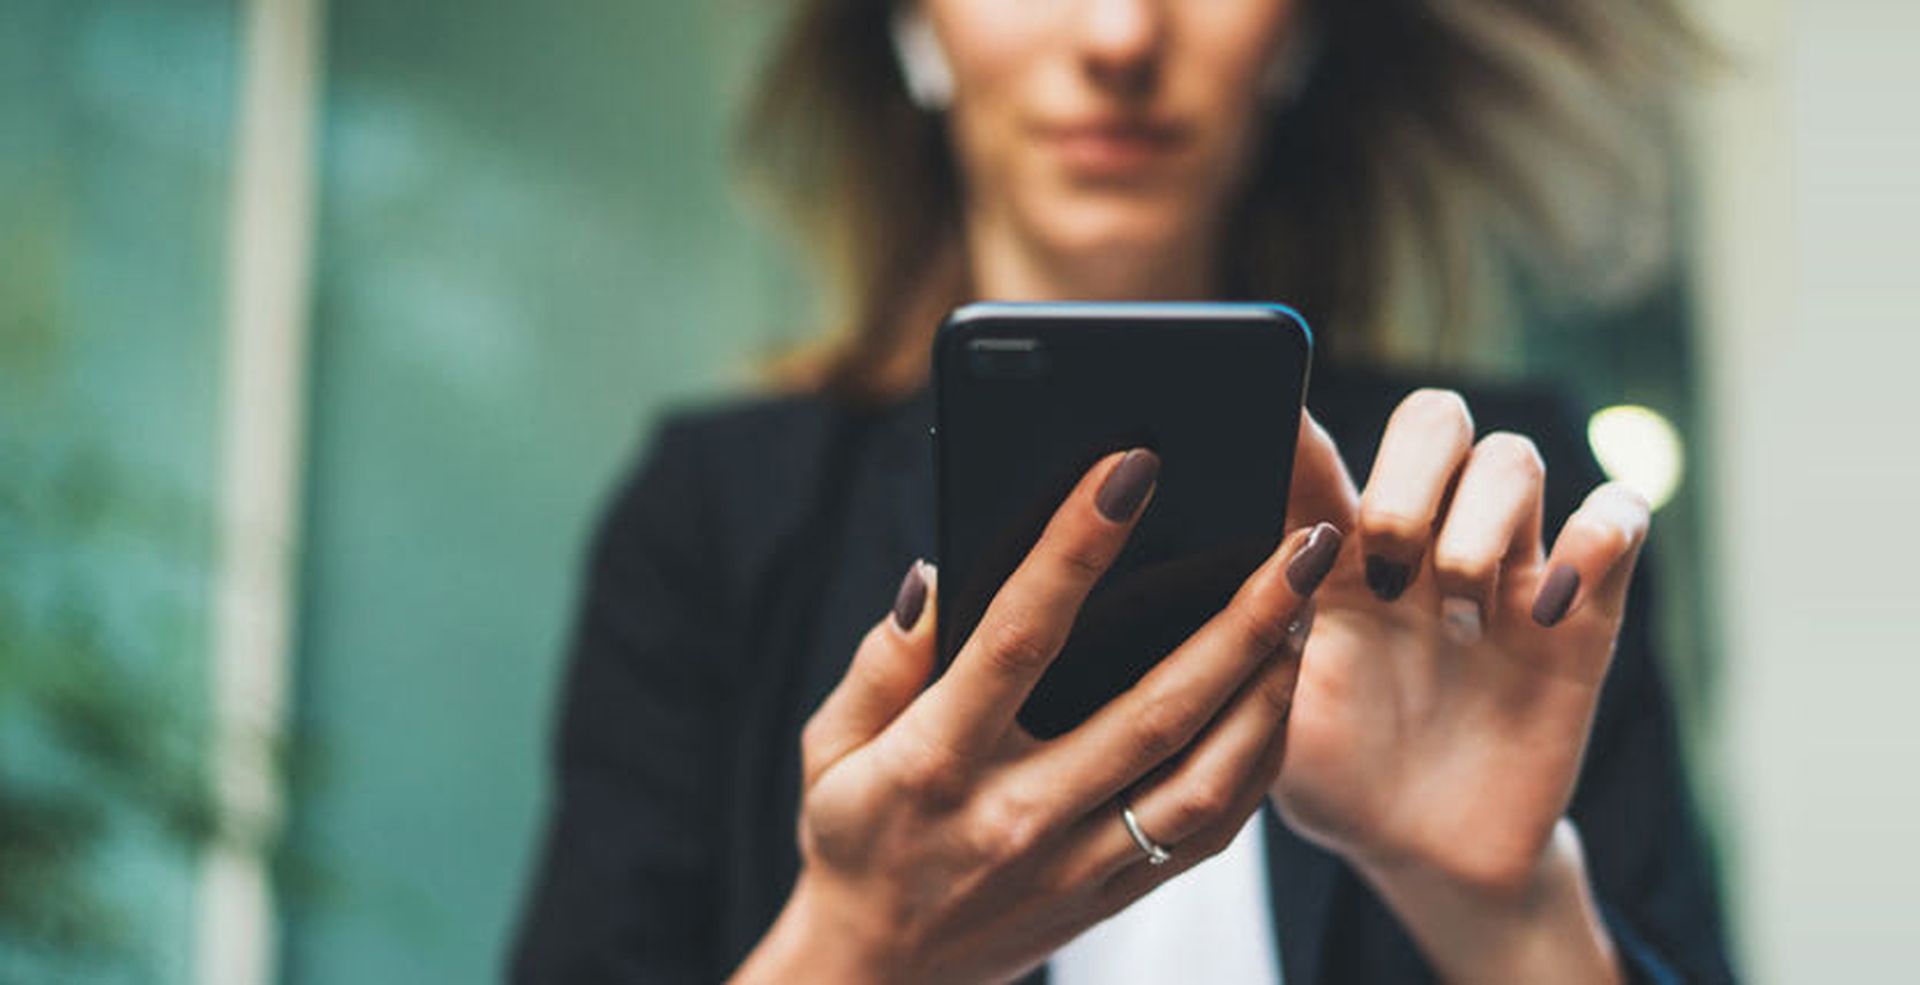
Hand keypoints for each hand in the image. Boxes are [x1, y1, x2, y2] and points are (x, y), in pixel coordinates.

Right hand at [732, 449, 1343, 984]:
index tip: (1130, 469)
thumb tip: (937, 576)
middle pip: (1153, 710)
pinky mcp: (1113, 895)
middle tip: (1302, 542)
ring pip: (1204, 779)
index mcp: (938, 763)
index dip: (1075, 548)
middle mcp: (1019, 816)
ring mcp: (1076, 865)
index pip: (1018, 637)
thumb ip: (881, 662)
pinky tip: (1281, 697)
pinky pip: (1209, 832)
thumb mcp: (831, 748)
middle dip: (1238, 618)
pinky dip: (1258, 764)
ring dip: (1269, 692)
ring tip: (1308, 613)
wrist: (879, 979)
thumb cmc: (854, 840)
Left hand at [1271, 390, 1647, 981]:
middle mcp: (1422, 541)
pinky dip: (1597, 535)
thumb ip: (1254, 622)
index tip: (1277, 412)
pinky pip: (1616, 521)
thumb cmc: (1332, 772)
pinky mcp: (1580, 616)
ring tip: (1457, 614)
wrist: (1422, 853)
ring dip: (1482, 523)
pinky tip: (1549, 604)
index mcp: (1336, 548)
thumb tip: (1218, 546)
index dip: (1304, 425)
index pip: (1323, 451)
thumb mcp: (1271, 704)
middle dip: (1410, 474)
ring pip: (1513, 458)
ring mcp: (1504, 571)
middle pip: (1435, 420)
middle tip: (1385, 565)